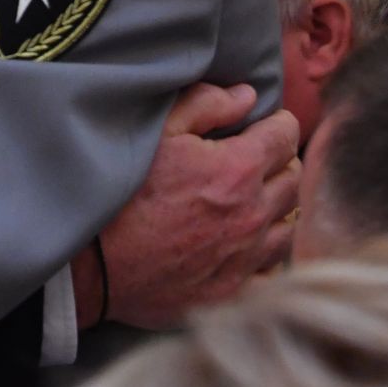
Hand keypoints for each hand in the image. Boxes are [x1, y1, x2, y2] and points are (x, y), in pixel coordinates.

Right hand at [71, 83, 298, 330]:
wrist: (94, 266)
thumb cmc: (121, 192)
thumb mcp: (155, 132)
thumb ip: (205, 104)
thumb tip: (246, 95)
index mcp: (238, 169)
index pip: (286, 135)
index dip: (276, 124)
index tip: (263, 125)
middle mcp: (253, 214)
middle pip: (293, 178)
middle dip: (279, 162)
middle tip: (255, 159)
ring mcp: (247, 257)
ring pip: (289, 223)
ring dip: (277, 207)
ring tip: (252, 200)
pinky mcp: (237, 291)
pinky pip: (274, 268)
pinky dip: (267, 251)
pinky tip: (245, 242)